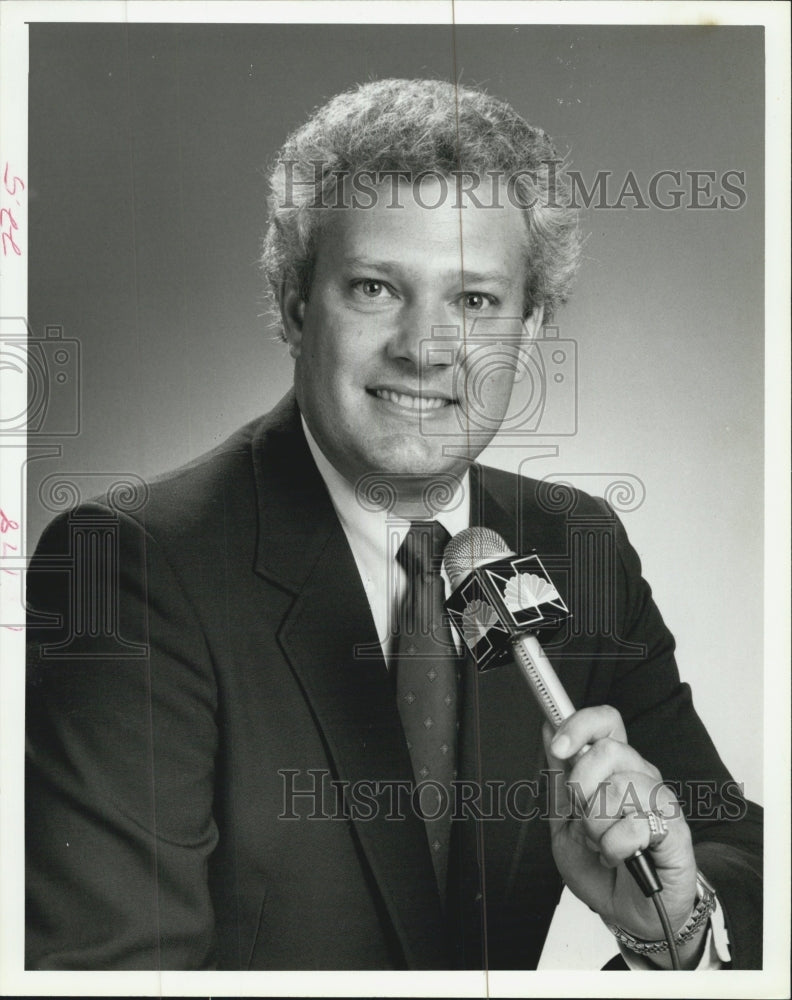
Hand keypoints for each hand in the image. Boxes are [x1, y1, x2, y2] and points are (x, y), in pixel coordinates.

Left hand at [542, 706, 699, 954]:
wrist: (629, 914)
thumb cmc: (601, 868)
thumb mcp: (564, 821)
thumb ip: (558, 777)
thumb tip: (549, 728)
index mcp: (615, 768)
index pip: (607, 721)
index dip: (580, 724)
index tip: (559, 746)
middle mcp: (641, 775)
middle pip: (608, 750)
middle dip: (582, 789)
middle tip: (584, 819)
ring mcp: (660, 801)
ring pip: (618, 788)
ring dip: (597, 826)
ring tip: (603, 844)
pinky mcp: (675, 830)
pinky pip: (634, 826)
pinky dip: (615, 848)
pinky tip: (620, 857)